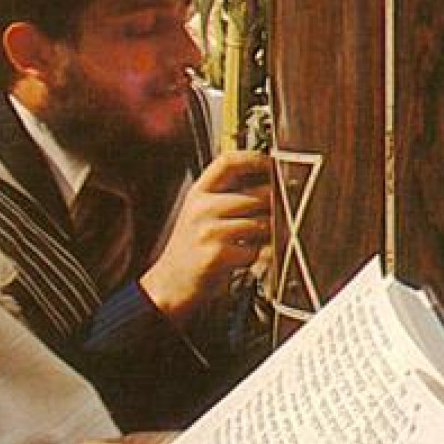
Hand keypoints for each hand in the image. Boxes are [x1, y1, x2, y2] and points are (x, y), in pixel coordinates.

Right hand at [140, 149, 270, 324]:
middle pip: (257, 195)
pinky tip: (241, 259)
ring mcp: (207, 231)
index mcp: (198, 193)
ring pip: (261, 223)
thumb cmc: (193, 247)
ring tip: (251, 242)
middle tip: (273, 218)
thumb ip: (230, 195)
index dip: (255, 158)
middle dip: (273, 209)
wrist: (168, 285)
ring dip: (265, 236)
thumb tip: (274, 180)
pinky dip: (255, 256)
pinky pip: (254, 250)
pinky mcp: (215, 255)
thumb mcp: (202, 213)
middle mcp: (201, 208)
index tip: (273, 164)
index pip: (228, 162)